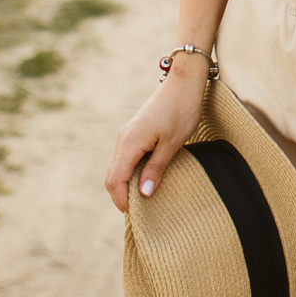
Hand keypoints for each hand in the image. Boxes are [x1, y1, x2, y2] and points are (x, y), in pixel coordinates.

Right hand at [104, 65, 209, 212]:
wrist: (184, 81)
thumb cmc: (182, 110)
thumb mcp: (172, 143)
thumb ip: (156, 168)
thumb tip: (143, 194)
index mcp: (130, 142)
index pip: (115, 180)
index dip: (122, 200)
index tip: (137, 215)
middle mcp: (123, 139)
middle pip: (112, 176)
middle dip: (121, 196)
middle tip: (141, 212)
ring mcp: (127, 135)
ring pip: (118, 168)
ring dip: (126, 185)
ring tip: (145, 198)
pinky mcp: (134, 133)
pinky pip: (125, 159)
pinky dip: (130, 173)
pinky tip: (146, 179)